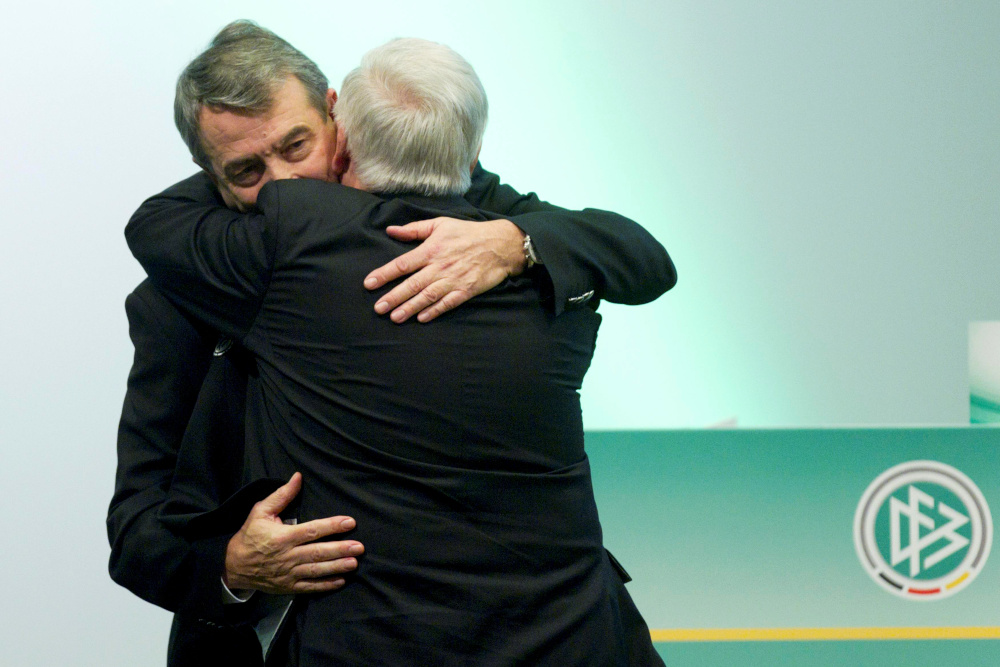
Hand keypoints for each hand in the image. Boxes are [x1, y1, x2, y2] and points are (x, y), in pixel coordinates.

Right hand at [223, 472, 363, 593]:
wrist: (232, 566)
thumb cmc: (249, 536)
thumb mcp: (260, 511)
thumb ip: (281, 495)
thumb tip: (298, 477)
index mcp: (283, 536)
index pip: (312, 530)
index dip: (332, 526)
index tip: (350, 523)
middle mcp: (288, 556)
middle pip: (318, 552)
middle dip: (340, 550)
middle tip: (359, 547)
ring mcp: (288, 573)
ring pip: (316, 571)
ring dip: (337, 567)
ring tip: (354, 563)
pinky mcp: (288, 587)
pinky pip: (309, 587)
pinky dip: (325, 585)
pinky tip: (340, 581)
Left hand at [364, 217, 526, 322]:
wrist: (500, 244)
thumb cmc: (468, 233)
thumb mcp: (440, 224)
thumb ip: (414, 229)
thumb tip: (391, 230)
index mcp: (431, 250)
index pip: (403, 264)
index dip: (384, 274)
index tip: (369, 283)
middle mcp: (439, 266)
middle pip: (412, 284)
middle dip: (393, 297)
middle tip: (378, 308)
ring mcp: (453, 280)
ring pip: (427, 296)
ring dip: (410, 308)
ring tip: (394, 317)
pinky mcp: (466, 290)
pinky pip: (448, 303)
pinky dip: (435, 311)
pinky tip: (422, 318)